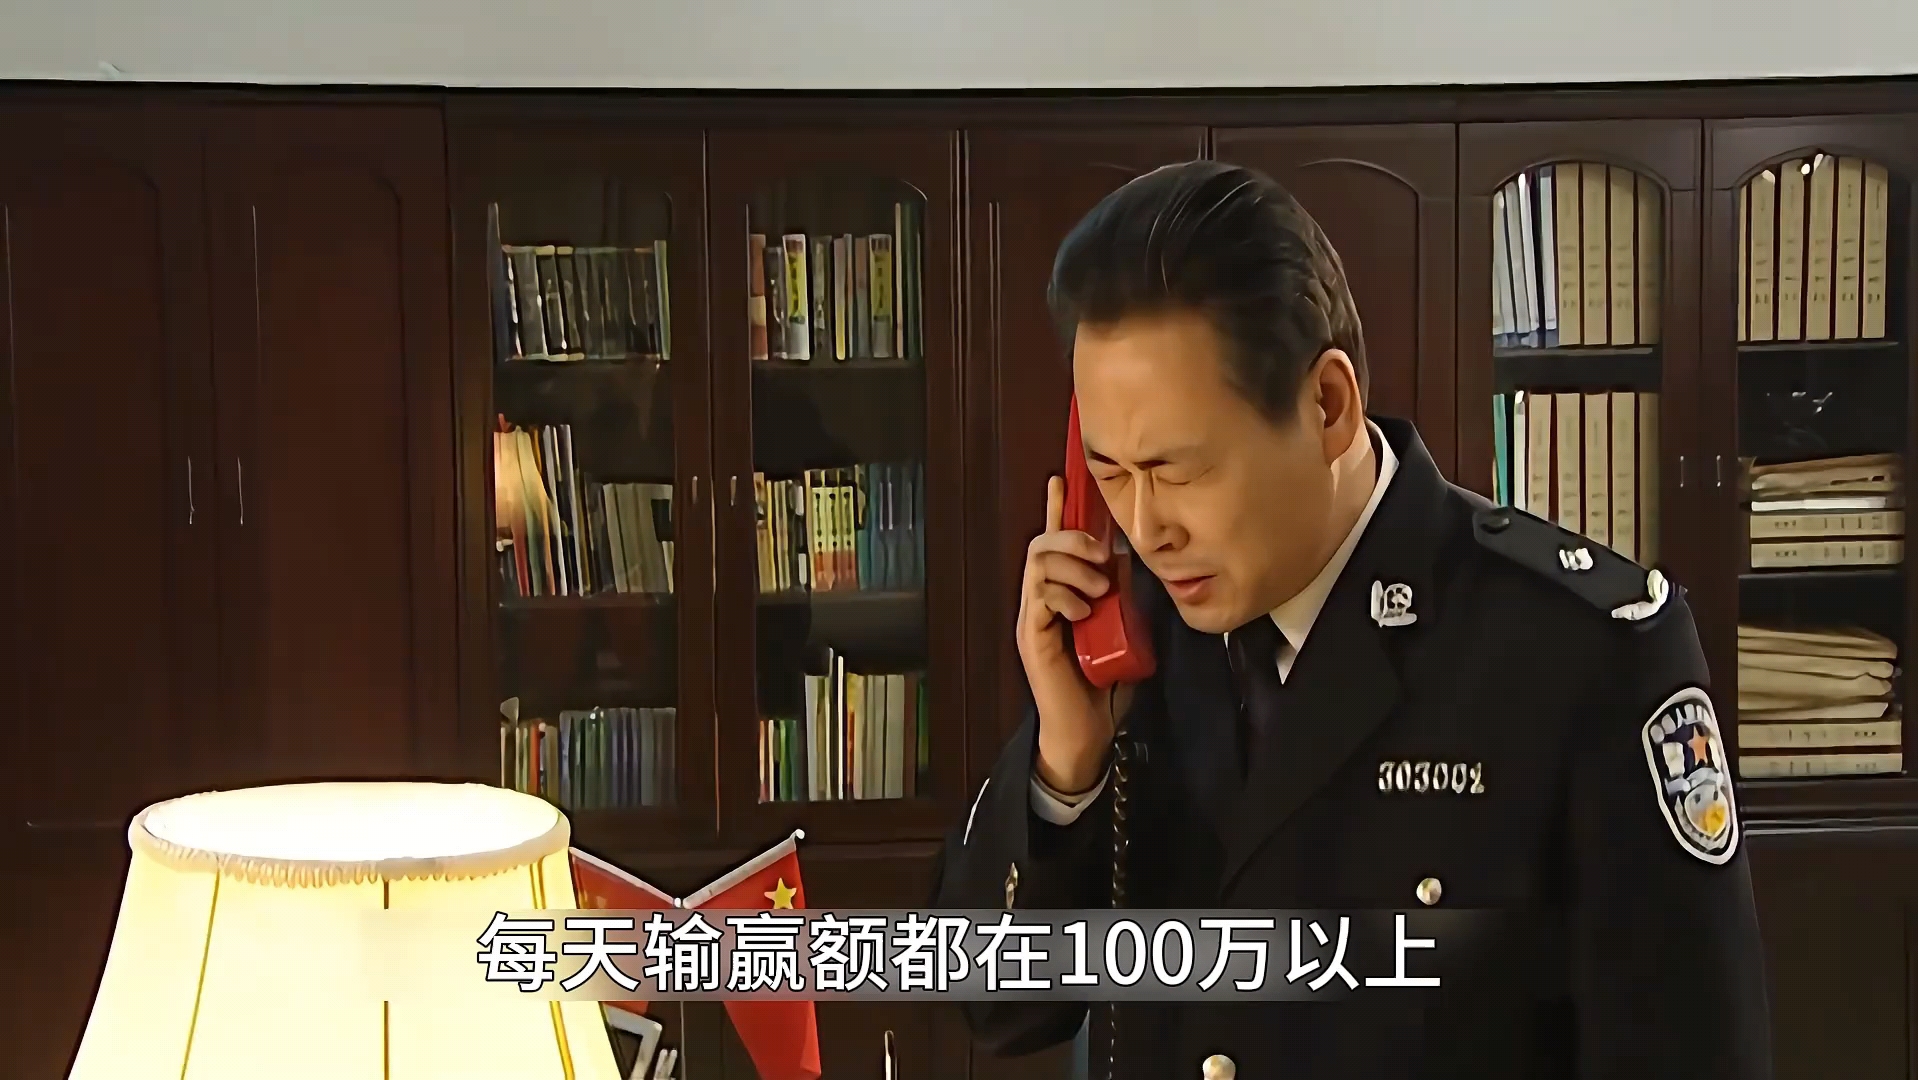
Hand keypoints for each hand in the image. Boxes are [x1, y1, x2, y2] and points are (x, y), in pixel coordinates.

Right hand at [1017, 476, 1135, 793]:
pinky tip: (1083, 613)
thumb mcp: (1122, 627)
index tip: (1061, 480)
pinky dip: (1065, 596)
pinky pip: (1039, 596)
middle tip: (1102, 556)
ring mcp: (1034, 618)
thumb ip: (1120, 596)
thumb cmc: (1104, 682)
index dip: (1057, 511)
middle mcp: (1041, 601)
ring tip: (1099, 591)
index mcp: (1062, 595)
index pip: (1054, 544)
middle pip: (1041, 546)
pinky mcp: (1033, 636)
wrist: (1088, 730)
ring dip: (1074, 569)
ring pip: (1038, 565)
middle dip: (1072, 540)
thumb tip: (1126, 560)